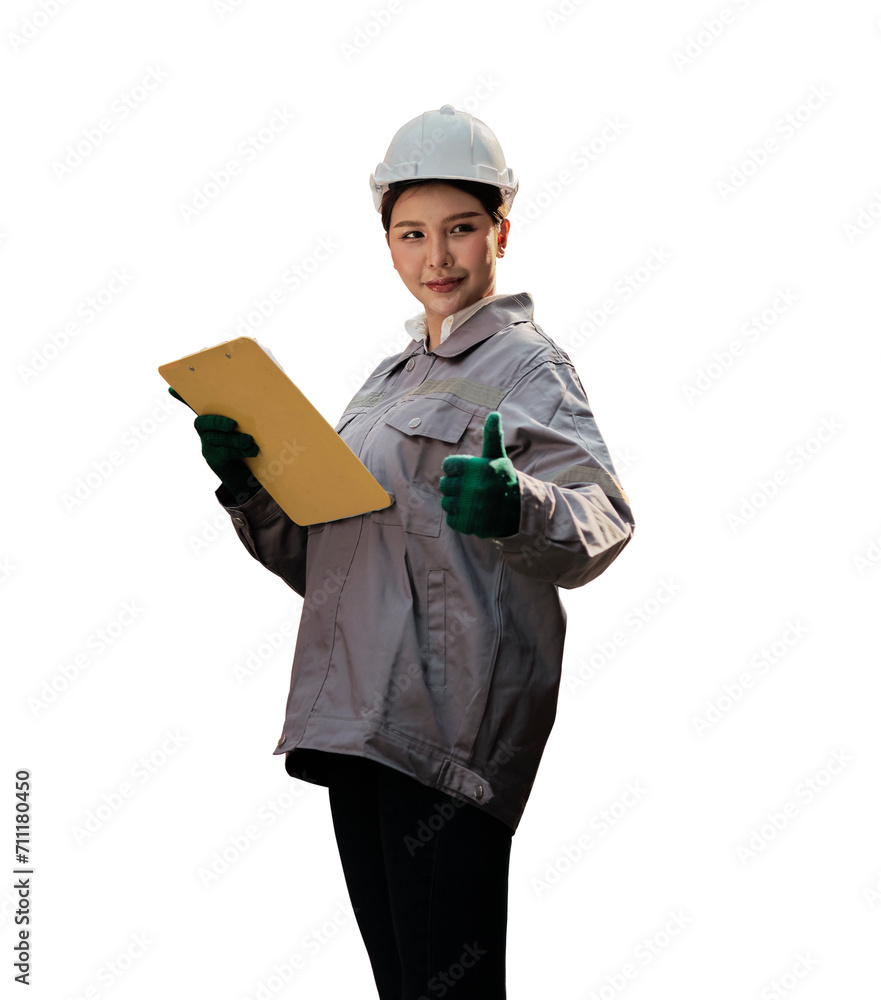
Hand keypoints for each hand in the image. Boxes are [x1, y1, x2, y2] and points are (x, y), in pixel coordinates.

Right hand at [168, 386, 260, 501]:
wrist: (252, 470)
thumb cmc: (254, 437)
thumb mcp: (255, 419)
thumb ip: (257, 402)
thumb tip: (275, 373)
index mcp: (214, 414)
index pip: (194, 402)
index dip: (182, 396)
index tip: (172, 388)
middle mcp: (206, 428)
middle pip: (203, 422)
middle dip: (217, 422)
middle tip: (233, 424)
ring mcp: (207, 444)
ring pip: (215, 439)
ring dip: (233, 439)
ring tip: (250, 441)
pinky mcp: (214, 459)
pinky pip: (223, 453)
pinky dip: (239, 451)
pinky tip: (252, 450)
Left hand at [439, 411, 519, 538]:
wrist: (521, 511)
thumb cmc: (504, 480)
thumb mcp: (498, 457)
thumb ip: (492, 436)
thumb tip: (494, 414)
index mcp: (475, 467)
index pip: (447, 466)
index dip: (457, 470)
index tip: (471, 475)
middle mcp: (471, 487)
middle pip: (444, 485)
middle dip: (456, 487)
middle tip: (473, 490)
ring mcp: (469, 507)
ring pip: (446, 504)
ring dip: (458, 504)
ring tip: (475, 503)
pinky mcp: (468, 524)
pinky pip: (452, 520)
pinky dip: (461, 519)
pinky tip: (475, 514)